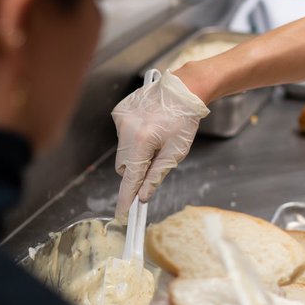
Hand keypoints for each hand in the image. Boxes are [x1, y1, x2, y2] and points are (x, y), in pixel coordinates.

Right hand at [112, 71, 209, 219]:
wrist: (184, 89)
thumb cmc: (184, 120)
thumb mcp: (176, 151)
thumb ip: (157, 175)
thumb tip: (143, 196)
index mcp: (142, 140)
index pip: (130, 178)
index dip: (126, 198)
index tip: (122, 215)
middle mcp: (126, 129)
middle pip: (124, 165)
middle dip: (136, 170)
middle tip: (154, 160)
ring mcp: (120, 119)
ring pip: (122, 150)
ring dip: (135, 152)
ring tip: (155, 138)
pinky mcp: (119, 112)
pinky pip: (122, 134)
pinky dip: (133, 137)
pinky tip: (149, 127)